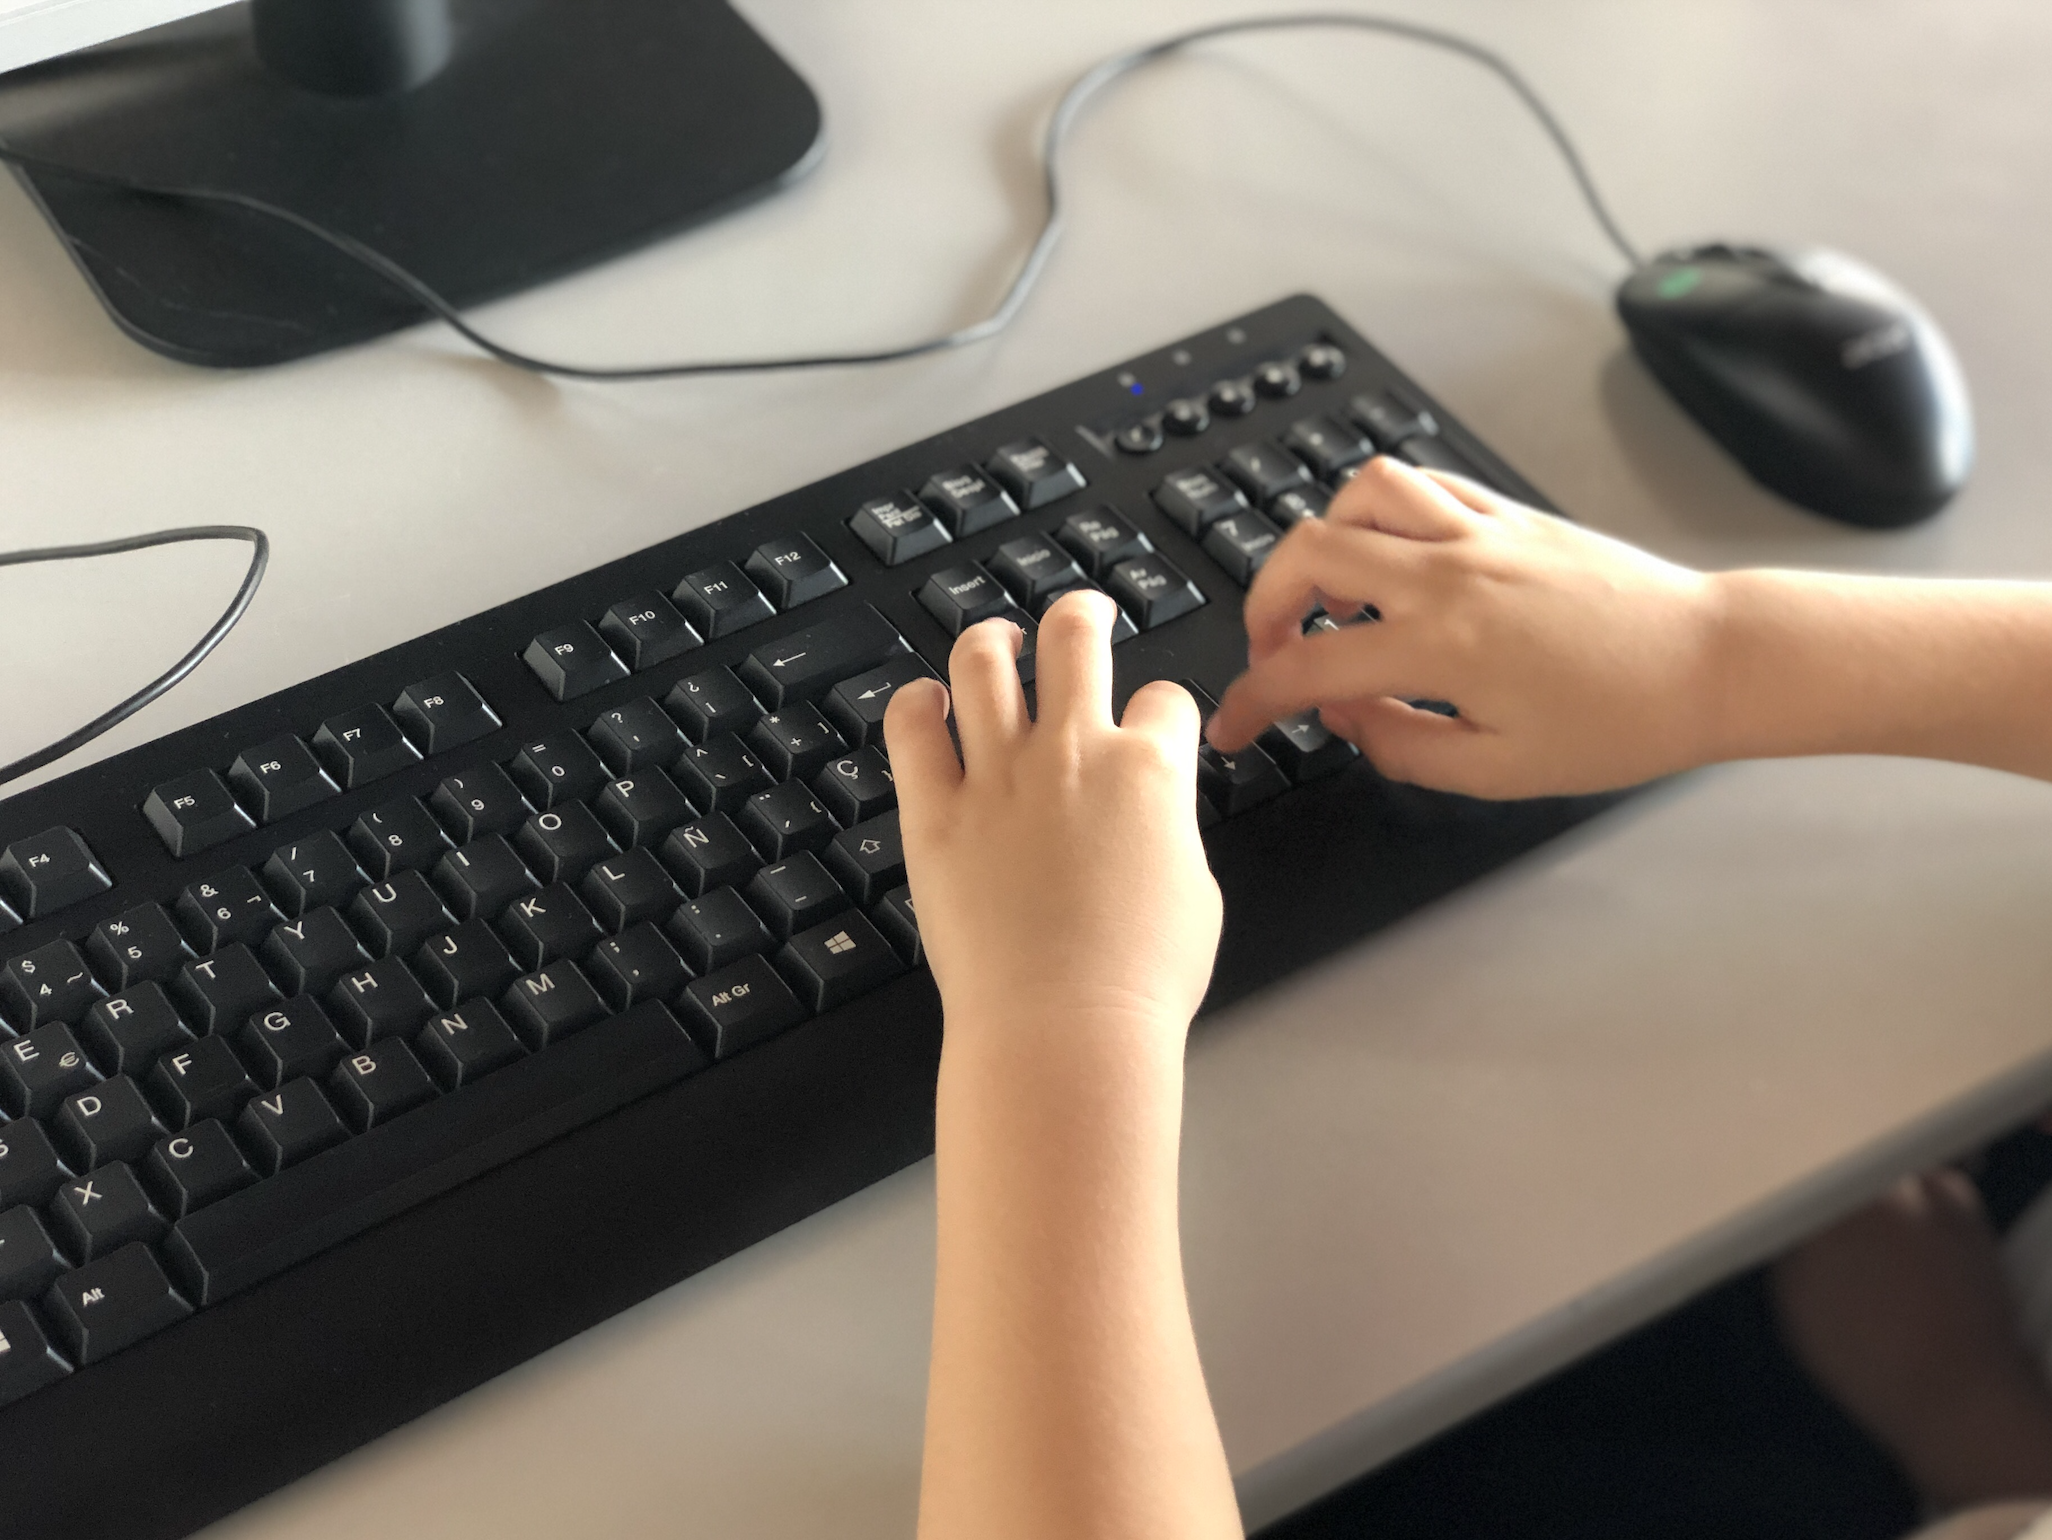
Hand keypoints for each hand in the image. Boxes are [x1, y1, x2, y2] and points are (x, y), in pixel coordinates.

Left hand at [885, 591, 1220, 1039]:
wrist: (1065, 1027)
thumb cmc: (1138, 980)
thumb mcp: (1195, 893)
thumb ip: (1170, 832)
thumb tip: (1154, 820)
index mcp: (1150, 769)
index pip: (1164, 700)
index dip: (1162, 709)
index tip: (1153, 724)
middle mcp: (1073, 752)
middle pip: (1076, 638)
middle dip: (1082, 613)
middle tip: (1083, 613)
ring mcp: (999, 777)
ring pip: (984, 662)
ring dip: (993, 640)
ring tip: (998, 642)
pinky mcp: (936, 814)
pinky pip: (913, 730)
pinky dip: (916, 704)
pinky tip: (926, 702)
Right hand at [1204, 457, 1722, 798]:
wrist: (1710, 662)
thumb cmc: (1623, 722)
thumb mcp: (1500, 772)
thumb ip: (1403, 748)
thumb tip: (1351, 720)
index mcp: (1440, 646)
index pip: (1306, 666)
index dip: (1251, 701)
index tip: (1235, 725)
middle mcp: (1450, 574)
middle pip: (1308, 553)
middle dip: (1265, 604)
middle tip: (1276, 650)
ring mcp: (1482, 532)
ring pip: (1362, 493)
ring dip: (1325, 541)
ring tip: (1337, 594)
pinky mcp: (1513, 514)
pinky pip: (1426, 485)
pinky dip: (1387, 512)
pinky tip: (1397, 558)